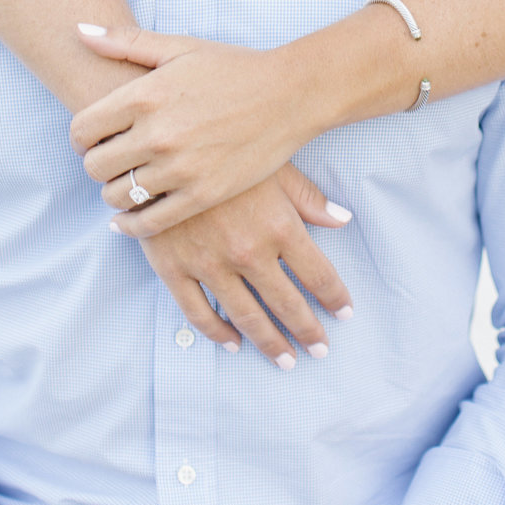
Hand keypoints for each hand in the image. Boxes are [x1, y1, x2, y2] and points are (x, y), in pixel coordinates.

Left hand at [69, 27, 328, 233]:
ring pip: (117, 196)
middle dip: (96, 164)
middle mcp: (157, 133)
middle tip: (111, 161)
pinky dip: (131, 225)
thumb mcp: (180, 46)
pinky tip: (129, 218)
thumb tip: (79, 31)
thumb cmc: (234, 67)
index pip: (82, 129)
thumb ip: (126, 41)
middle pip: (94, 166)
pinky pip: (148, 222)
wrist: (290, 95)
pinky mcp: (202, 195)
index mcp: (145, 94)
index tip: (93, 138)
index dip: (82, 136)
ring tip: (127, 182)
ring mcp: (179, 168)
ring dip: (115, 192)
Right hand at [123, 165, 353, 366]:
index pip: (318, 275)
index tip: (345, 314)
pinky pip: (198, 313)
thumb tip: (343, 220)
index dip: (335, 298)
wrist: (159, 144)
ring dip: (270, 343)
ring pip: (246, 317)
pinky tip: (233, 343)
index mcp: (278, 225)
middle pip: (287, 304)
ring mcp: (209, 265)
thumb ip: (308, 198)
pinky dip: (217, 333)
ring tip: (286, 360)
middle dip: (308, 330)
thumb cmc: (223, 148)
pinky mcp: (173, 269)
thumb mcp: (273, 164)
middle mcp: (248, 252)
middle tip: (321, 350)